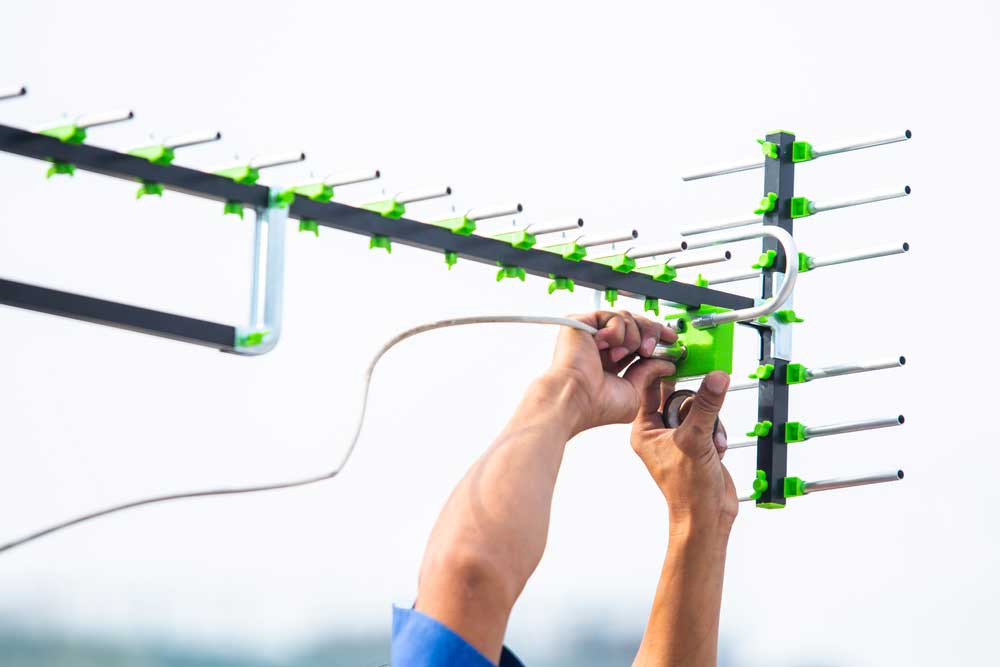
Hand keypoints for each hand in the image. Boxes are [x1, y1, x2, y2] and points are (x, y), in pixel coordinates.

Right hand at [546, 310, 677, 434]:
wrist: (575, 398)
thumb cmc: (596, 404)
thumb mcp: (635, 392)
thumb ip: (650, 374)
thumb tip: (666, 363)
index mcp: (611, 362)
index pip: (638, 339)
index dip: (656, 337)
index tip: (672, 340)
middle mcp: (601, 346)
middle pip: (635, 324)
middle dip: (650, 333)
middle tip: (649, 349)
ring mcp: (592, 333)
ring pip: (627, 318)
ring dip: (632, 337)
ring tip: (620, 355)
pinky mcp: (581, 322)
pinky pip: (612, 316)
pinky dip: (616, 331)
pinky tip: (606, 346)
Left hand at [630, 370, 737, 530]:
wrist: (707, 517)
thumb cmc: (688, 489)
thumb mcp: (695, 439)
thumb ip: (706, 406)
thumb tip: (715, 378)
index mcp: (645, 430)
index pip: (649, 389)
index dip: (663, 373)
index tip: (680, 359)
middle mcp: (659, 432)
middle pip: (679, 397)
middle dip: (698, 405)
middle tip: (705, 408)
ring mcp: (679, 438)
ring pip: (698, 410)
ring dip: (710, 422)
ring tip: (711, 440)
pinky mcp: (697, 444)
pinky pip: (709, 423)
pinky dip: (717, 433)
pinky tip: (717, 448)